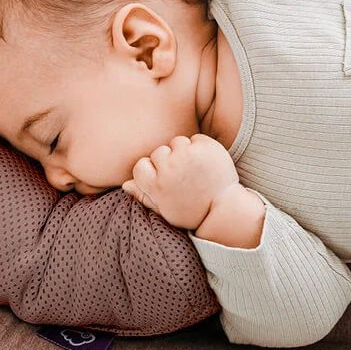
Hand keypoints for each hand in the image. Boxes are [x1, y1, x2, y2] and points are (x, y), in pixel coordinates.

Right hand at [122, 133, 240, 230]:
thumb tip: (125, 184)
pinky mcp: (206, 147)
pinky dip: (200, 147)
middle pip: (159, 152)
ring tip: (195, 170)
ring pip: (177, 142)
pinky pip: (196, 138)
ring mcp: (188, 155)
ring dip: (184, 151)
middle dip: (169, 160)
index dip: (151, 171)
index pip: (141, 165)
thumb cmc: (191, 211)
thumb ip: (143, 195)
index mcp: (156, 185)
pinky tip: (206, 163)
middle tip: (183, 177)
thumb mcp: (164, 209)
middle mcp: (169, 168)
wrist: (224, 208)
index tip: (164, 179)